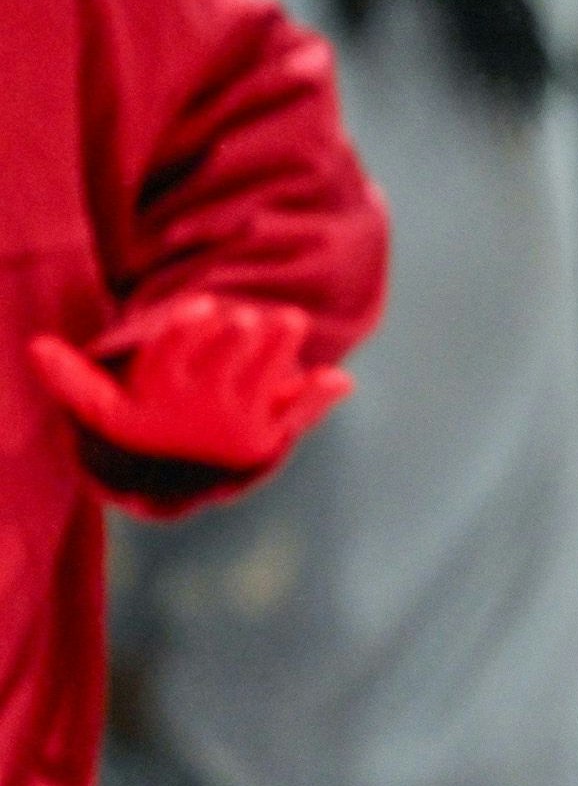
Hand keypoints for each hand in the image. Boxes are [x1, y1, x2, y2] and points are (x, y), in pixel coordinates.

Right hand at [28, 292, 351, 513]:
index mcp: (154, 405)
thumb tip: (33, 347)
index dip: (184, 333)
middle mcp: (197, 418)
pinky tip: (336, 380)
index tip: (202, 304)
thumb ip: (75, 381)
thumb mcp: (105, 408)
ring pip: (261, 385)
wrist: (175, 481)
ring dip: (277, 353)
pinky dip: (315, 398)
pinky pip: (296, 418)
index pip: (167, 364)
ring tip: (289, 319)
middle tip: (248, 315)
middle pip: (220, 370)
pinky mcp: (268, 439)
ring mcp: (236, 428)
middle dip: (236, 339)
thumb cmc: (142, 422)